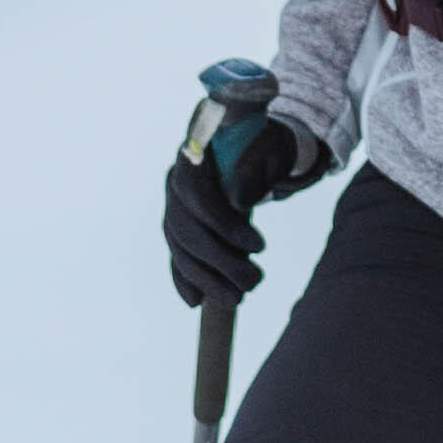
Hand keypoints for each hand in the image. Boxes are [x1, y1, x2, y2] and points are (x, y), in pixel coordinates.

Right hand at [164, 91, 330, 308]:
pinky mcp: (180, 221)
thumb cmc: (264, 140)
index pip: (195, 195)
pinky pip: (176, 253)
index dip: (223, 224)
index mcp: (194, 151)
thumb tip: (240, 194)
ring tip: (239, 298)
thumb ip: (255, 157)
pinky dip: (185, 278)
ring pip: (181, 246)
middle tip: (256, 281)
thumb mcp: (268, 140)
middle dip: (220, 261)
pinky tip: (196, 302)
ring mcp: (174, 202)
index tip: (258, 245)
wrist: (256, 141)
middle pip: (186, 228)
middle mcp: (176, 177)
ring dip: (207, 278)